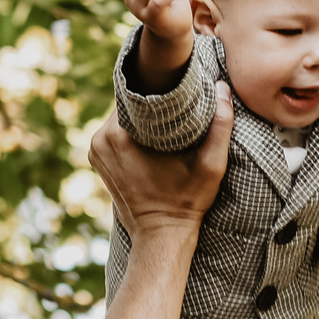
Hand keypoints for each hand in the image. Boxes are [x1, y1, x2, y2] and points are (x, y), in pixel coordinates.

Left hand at [88, 83, 234, 238]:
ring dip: (141, 114)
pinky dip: (131, 128)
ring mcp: (96, 150)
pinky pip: (115, 130)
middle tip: (175, 100)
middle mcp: (101, 140)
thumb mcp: (210, 166)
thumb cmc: (186, 202)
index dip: (158, 84)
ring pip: (122, 115)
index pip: (137, 91)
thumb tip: (222, 88)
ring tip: (166, 115)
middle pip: (128, 102)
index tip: (177, 85)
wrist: (161, 235)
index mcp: (120, 136)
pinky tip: (152, 132)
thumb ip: (219, 127)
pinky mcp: (97, 158)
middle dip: (150, 100)